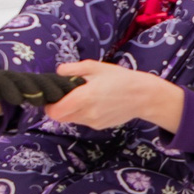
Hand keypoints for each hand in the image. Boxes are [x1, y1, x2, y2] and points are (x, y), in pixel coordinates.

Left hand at [47, 61, 185, 132]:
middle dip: (58, 107)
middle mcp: (87, 114)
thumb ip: (73, 69)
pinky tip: (95, 102)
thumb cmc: (120, 78)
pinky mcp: (100, 126)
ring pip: (72, 120)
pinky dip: (83, 113)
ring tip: (83, 97)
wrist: (143, 96)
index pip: (55, 112)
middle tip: (65, 95)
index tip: (53, 95)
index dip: (49, 105)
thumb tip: (59, 72)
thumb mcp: (96, 67)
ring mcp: (94, 122)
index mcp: (84, 98)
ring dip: (71, 110)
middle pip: (60, 118)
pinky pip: (84, 121)